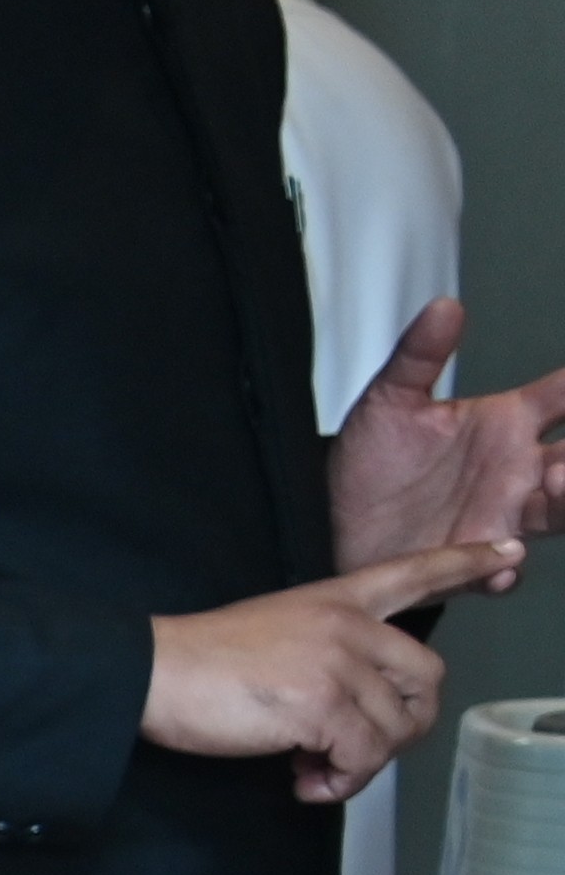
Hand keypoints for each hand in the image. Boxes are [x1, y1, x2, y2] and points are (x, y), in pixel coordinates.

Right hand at [143, 540, 519, 800]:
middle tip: (356, 749)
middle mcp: (347, 626)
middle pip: (427, 679)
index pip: (411, 573)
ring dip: (362, 765)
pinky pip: (364, 756)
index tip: (507, 554)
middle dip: (402, 727)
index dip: (464, 563)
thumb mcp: (276, 635)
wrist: (150, 672)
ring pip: (397, 729)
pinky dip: (340, 780)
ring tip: (316, 770)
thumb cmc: (199, 661)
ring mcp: (338, 662)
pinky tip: (305, 779)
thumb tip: (353, 725)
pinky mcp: (323, 703)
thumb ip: (329, 660)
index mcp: (333, 601)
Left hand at [327, 299, 564, 571]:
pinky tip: (503, 565)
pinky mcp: (473, 557)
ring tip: (558, 480)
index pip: (564, 398)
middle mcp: (518, 470)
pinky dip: (506, 569)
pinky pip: (502, 570)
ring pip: (560, 513)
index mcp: (506, 424)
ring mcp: (503, 516)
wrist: (334, 518)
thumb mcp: (389, 401)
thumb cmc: (374, 458)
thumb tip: (446, 305)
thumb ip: (419, 356)